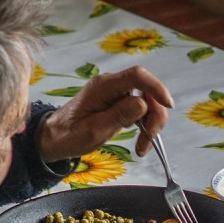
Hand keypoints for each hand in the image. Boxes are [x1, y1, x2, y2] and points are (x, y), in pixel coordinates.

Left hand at [37, 66, 172, 160]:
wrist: (55, 138)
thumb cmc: (69, 134)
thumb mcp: (94, 130)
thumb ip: (118, 116)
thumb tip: (142, 104)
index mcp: (103, 86)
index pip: (137, 75)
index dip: (156, 87)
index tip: (168, 105)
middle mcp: (112, 85)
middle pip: (147, 90)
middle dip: (155, 114)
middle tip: (150, 138)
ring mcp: (116, 94)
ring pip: (148, 102)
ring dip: (151, 124)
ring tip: (142, 147)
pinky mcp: (119, 103)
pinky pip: (141, 110)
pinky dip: (145, 126)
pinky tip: (140, 142)